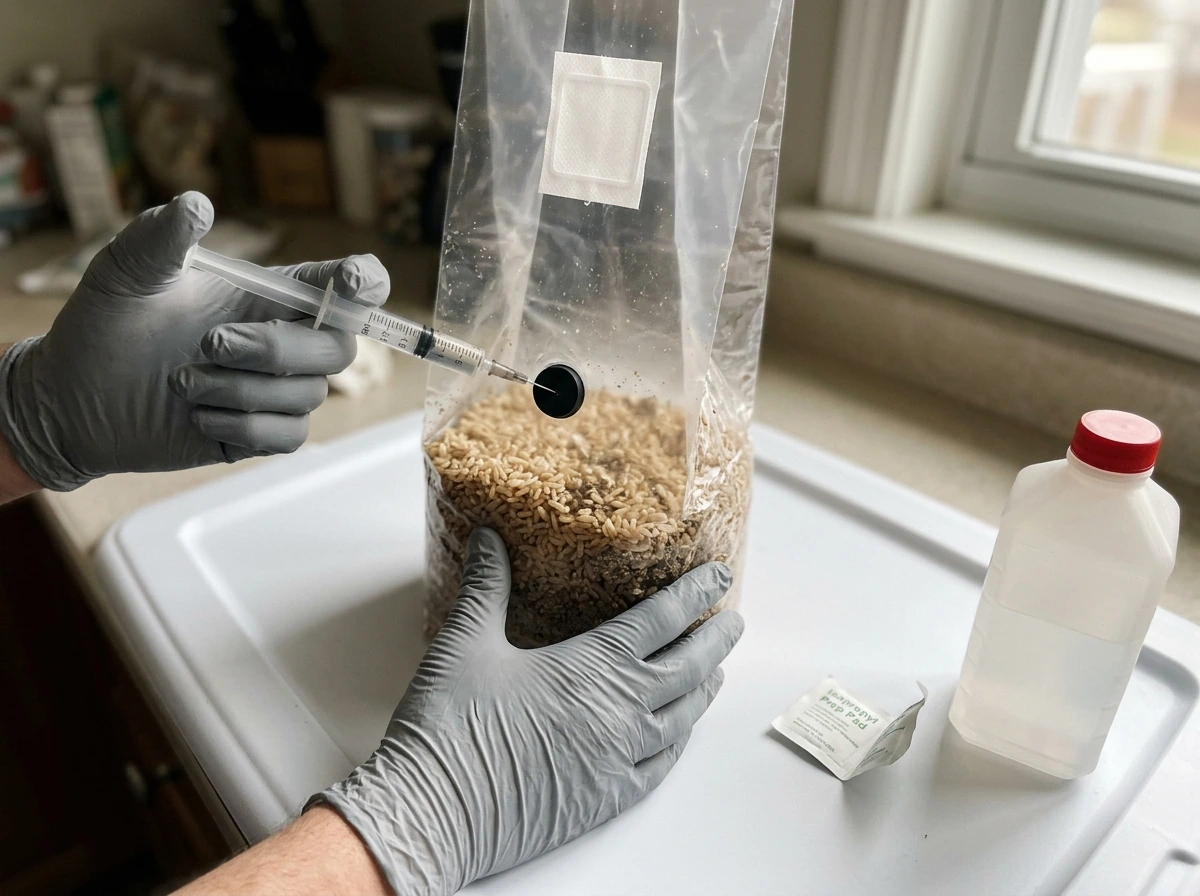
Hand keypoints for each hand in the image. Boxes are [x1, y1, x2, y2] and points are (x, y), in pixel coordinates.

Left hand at [0, 192, 388, 490]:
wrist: (71, 399)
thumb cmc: (103, 325)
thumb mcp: (125, 272)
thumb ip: (160, 236)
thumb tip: (197, 204)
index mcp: (267, 294)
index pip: (342, 286)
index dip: (365, 283)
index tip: (351, 283)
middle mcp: (282, 340)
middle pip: (337, 348)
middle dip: (276, 348)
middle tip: (208, 344)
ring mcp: (275, 390)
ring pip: (306, 395)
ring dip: (241, 389)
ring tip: (182, 382)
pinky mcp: (260, 433)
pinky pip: (288, 434)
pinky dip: (243, 425)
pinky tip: (197, 415)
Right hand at [313, 527, 742, 895]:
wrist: (435, 811)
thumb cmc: (449, 727)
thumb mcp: (466, 642)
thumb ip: (488, 587)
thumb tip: (490, 541)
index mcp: (593, 665)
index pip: (662, 618)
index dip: (695, 592)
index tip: (717, 576)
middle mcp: (620, 710)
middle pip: (689, 666)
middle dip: (716, 638)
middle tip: (731, 620)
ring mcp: (619, 758)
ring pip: (685, 717)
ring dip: (705, 689)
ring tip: (716, 672)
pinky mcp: (607, 799)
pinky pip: (662, 766)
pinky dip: (680, 742)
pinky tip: (682, 735)